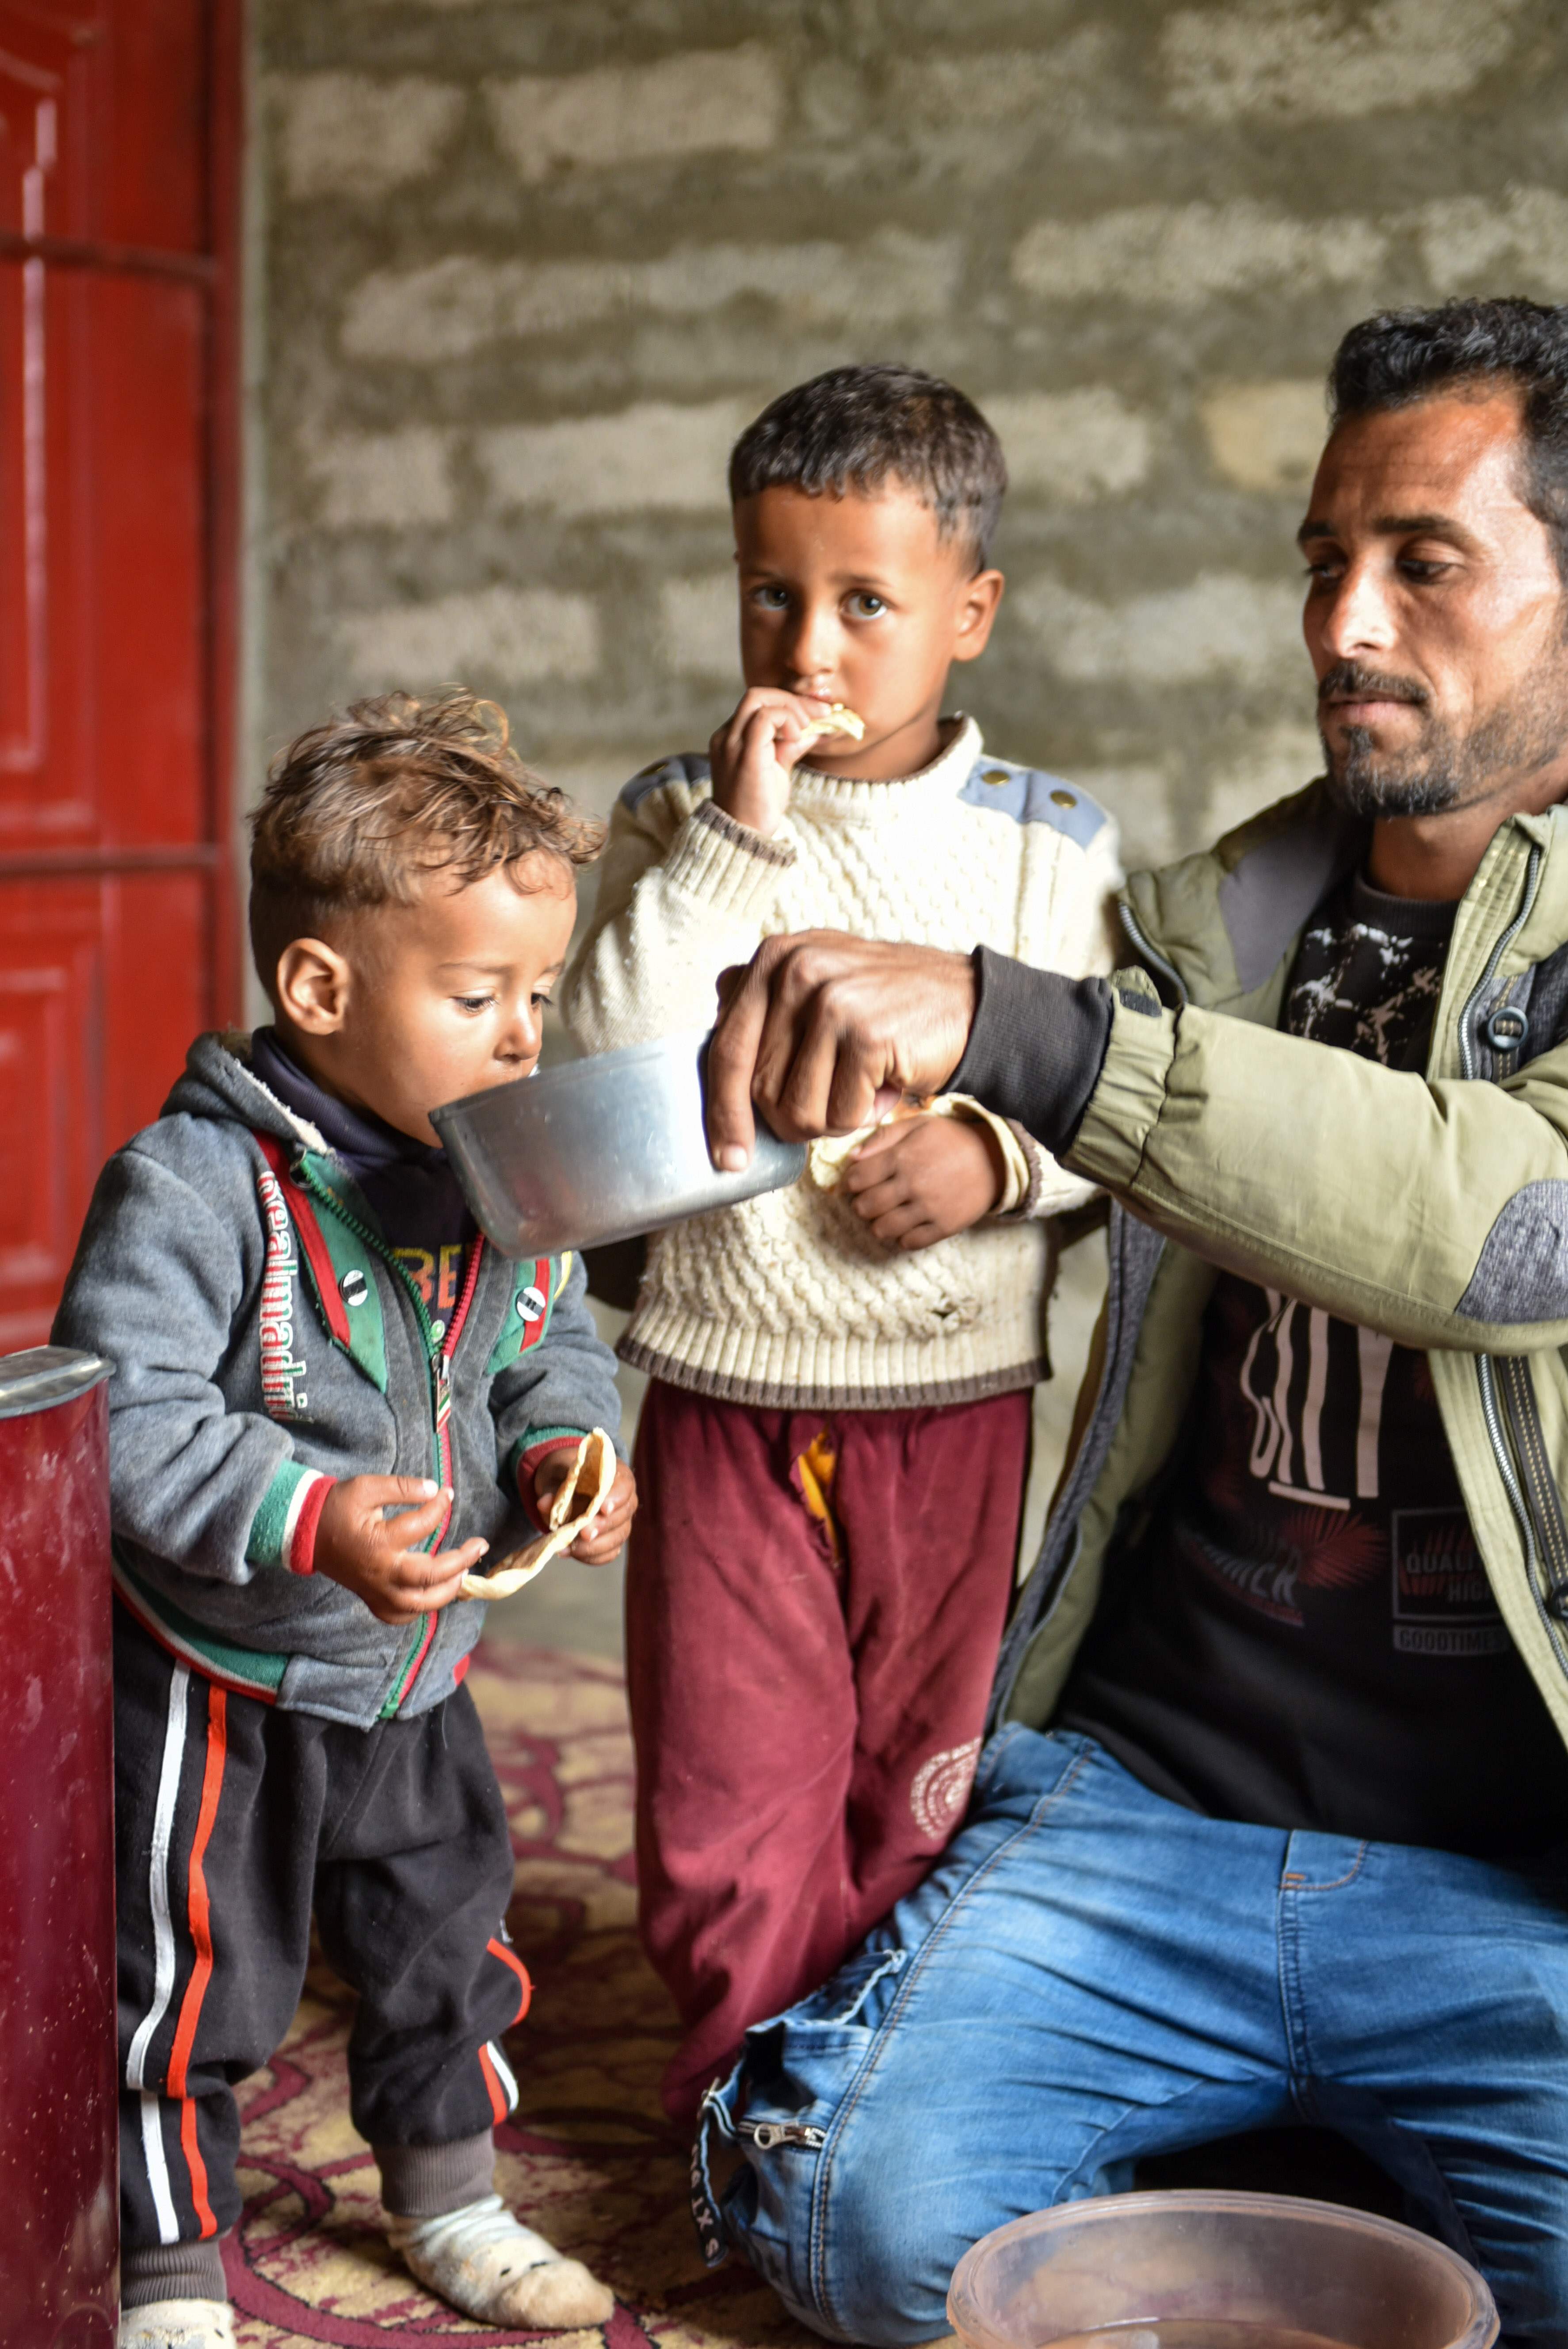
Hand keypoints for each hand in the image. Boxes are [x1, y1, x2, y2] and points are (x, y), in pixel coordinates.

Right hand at [313, 1476, 488, 1625]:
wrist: (305, 1533)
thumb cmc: (336, 1508)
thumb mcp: (366, 1488)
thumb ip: (401, 1487)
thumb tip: (434, 1488)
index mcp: (381, 1543)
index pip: (423, 1525)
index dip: (439, 1507)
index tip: (447, 1494)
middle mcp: (382, 1572)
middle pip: (432, 1575)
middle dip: (461, 1560)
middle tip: (480, 1545)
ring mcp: (377, 1591)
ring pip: (421, 1603)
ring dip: (448, 1590)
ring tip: (465, 1573)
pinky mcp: (371, 1599)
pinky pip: (400, 1615)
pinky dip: (420, 1609)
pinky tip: (433, 1595)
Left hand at [532, 1454, 637, 1564]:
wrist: (562, 1487)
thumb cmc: (565, 1475)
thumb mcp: (555, 1473)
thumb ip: (552, 1488)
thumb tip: (544, 1503)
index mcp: (616, 1476)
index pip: (625, 1487)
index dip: (616, 1498)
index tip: (603, 1508)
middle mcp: (624, 1501)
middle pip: (622, 1516)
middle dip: (602, 1527)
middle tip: (584, 1533)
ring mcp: (620, 1522)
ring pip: (617, 1538)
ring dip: (594, 1546)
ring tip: (569, 1547)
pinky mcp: (611, 1540)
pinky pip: (608, 1553)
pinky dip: (590, 1556)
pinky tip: (570, 1552)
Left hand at [706, 931, 976, 1168]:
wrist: (970, 1004)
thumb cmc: (885, 1007)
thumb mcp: (819, 982)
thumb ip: (764, 1002)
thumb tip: (710, 1045)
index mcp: (774, 957)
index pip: (726, 1050)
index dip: (722, 1112)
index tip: (727, 1156)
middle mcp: (796, 970)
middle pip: (758, 1089)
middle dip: (793, 1117)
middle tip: (834, 1101)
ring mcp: (832, 1000)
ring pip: (796, 1110)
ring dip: (830, 1119)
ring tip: (861, 1087)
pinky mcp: (866, 1035)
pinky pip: (840, 1115)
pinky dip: (863, 1117)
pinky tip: (885, 1086)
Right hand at [709, 688, 832, 837]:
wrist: (743, 836)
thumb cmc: (757, 807)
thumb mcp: (777, 769)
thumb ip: (791, 746)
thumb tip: (817, 730)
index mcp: (732, 738)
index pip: (759, 704)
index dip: (790, 703)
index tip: (817, 713)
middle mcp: (727, 736)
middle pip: (757, 694)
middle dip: (792, 700)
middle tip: (817, 715)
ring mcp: (731, 744)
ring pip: (759, 699)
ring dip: (791, 708)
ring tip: (805, 729)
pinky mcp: (744, 754)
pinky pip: (764, 718)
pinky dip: (786, 719)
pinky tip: (797, 737)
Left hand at [844, 1114, 1005, 1249]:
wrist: (995, 1160)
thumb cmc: (952, 1140)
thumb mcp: (918, 1125)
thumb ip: (883, 1137)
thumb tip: (851, 1157)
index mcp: (902, 1157)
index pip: (857, 1179)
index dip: (851, 1182)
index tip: (858, 1182)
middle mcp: (912, 1184)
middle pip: (865, 1207)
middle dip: (860, 1205)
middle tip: (868, 1201)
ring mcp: (929, 1208)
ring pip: (883, 1229)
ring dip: (878, 1225)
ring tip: (885, 1216)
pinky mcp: (944, 1226)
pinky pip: (909, 1242)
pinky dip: (901, 1238)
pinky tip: (906, 1226)